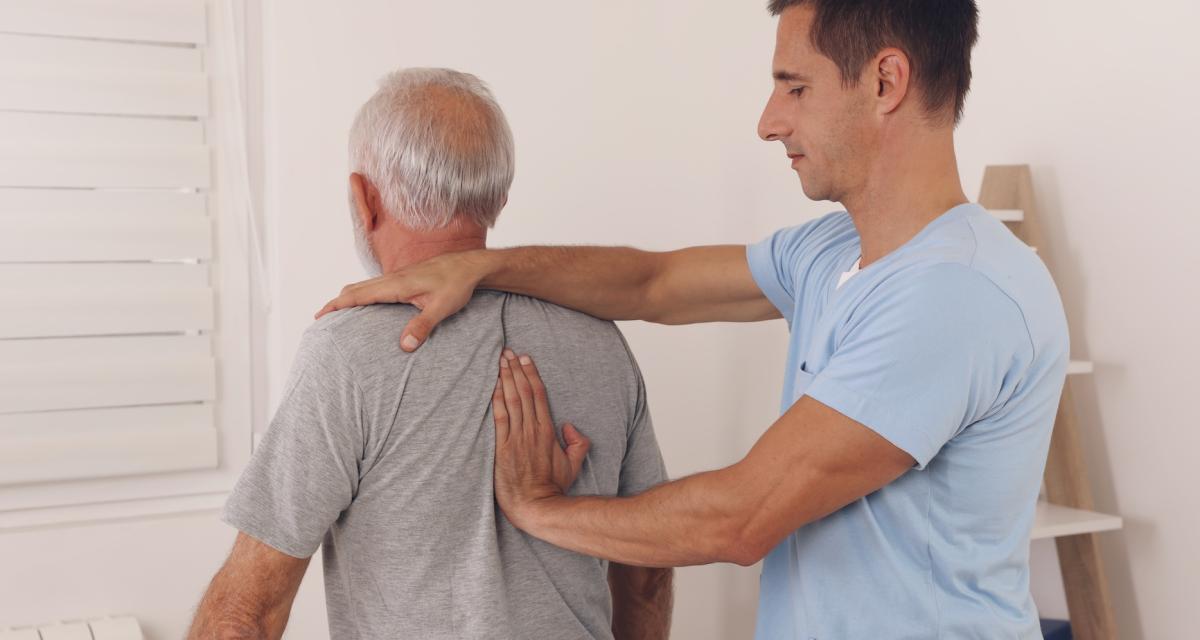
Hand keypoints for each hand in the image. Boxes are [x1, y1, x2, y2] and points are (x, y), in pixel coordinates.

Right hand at [314, 250, 487, 350]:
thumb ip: (422, 326)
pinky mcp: (405, 278)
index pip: (359, 294)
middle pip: (356, 288)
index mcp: (397, 284)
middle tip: (320, 318)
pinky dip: (363, 294)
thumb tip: (404, 346)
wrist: (470, 266)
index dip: (337, 305)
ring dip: (348, 297)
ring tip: (337, 313)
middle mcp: (393, 278)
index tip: (320, 315)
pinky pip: (376, 285)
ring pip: (365, 285)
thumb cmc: (457, 284)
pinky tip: (366, 305)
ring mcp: (398, 276)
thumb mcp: (441, 308)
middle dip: (336, 302)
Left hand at [492, 349, 590, 528]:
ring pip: (510, 400)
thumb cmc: (553, 486)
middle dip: (514, 370)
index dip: (531, 374)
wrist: (534, 505)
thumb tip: (571, 428)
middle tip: (507, 352)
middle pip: (523, 392)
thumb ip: (578, 444)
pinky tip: (494, 386)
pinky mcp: (502, 447)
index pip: (538, 394)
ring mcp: (515, 438)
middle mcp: (531, 430)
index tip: (525, 358)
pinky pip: (499, 418)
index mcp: (547, 430)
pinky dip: (496, 400)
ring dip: (505, 379)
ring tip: (499, 362)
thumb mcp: (574, 465)